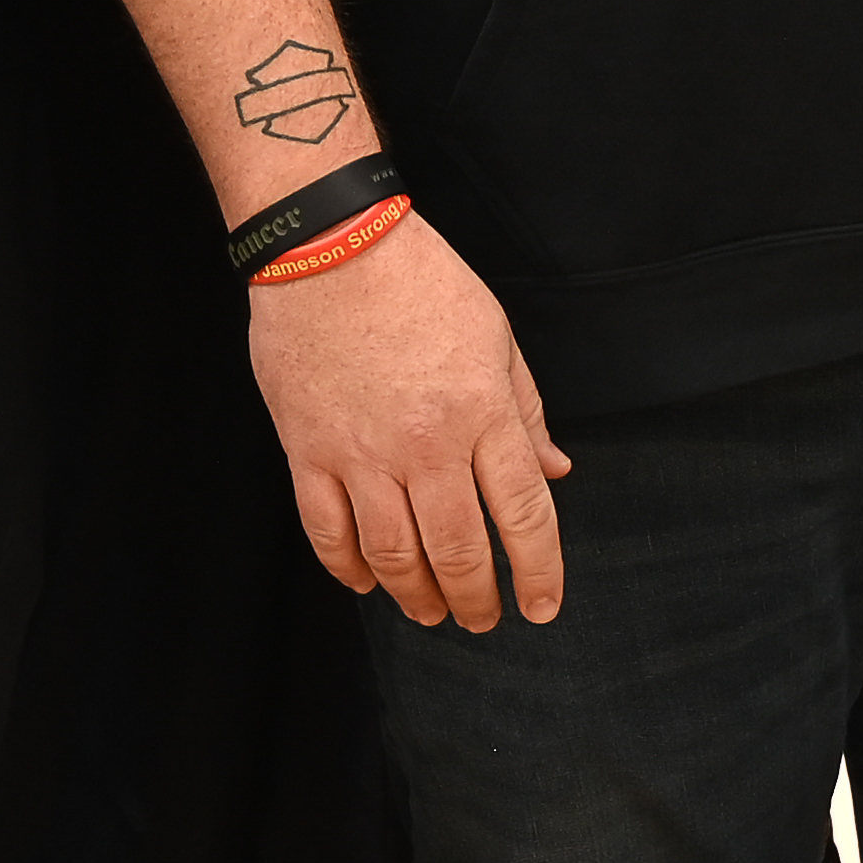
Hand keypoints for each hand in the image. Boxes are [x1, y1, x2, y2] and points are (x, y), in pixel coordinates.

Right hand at [242, 211, 568, 631]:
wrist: (329, 242)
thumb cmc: (419, 279)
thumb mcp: (495, 335)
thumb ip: (524, 410)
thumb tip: (554, 470)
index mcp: (482, 412)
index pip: (523, 514)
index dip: (538, 572)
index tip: (540, 606)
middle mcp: (427, 444)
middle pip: (459, 551)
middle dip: (476, 600)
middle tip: (482, 619)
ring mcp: (362, 453)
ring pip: (393, 555)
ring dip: (416, 596)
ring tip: (430, 612)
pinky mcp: (307, 450)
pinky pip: (328, 531)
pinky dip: (348, 568)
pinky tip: (366, 583)